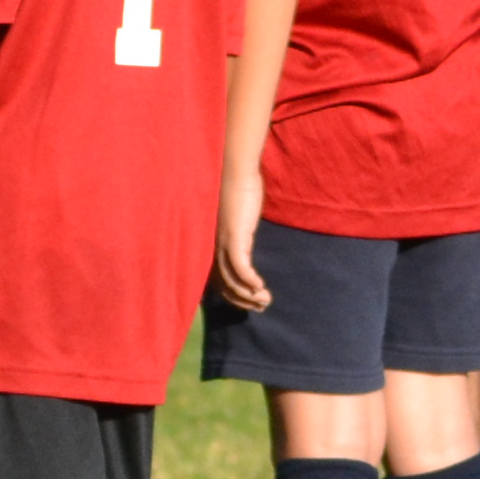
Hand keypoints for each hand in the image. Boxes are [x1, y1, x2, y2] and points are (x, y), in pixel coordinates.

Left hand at [213, 166, 271, 315]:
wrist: (236, 172)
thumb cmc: (239, 191)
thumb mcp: (239, 217)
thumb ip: (241, 230)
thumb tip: (248, 237)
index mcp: (215, 244)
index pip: (218, 279)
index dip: (233, 294)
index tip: (250, 301)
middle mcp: (215, 247)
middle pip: (223, 284)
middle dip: (242, 300)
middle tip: (260, 306)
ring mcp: (223, 243)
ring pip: (231, 280)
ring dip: (248, 294)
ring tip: (264, 300)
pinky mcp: (234, 237)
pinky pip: (240, 267)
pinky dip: (249, 280)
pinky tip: (260, 286)